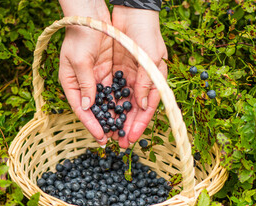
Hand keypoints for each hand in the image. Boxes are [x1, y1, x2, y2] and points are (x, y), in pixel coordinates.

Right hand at [59, 0, 112, 145]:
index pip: (81, 109)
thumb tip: (86, 107)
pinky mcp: (107, 72)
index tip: (101, 138)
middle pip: (94, 110)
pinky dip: (119, 102)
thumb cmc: (81, 35)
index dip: (91, 125)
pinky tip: (127, 113)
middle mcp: (83, 84)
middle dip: (103, 125)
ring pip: (105, 103)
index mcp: (70, 83)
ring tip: (122, 131)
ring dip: (113, 116)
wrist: (92, 15)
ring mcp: (96, 79)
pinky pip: (114, 91)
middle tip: (114, 140)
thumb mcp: (80, 60)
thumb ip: (85, 84)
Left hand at [111, 6, 167, 147]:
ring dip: (116, 118)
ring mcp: (129, 77)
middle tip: (118, 142)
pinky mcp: (117, 70)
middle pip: (134, 110)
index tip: (130, 138)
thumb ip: (146, 81)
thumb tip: (143, 105)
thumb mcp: (149, 57)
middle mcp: (142, 81)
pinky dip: (107, 102)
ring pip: (122, 102)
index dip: (139, 125)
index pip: (147, 108)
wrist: (131, 12)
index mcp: (154, 80)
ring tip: (108, 132)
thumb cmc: (146, 33)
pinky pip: (112, 90)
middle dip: (126, 126)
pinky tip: (101, 113)